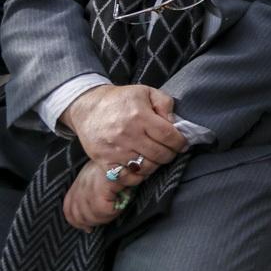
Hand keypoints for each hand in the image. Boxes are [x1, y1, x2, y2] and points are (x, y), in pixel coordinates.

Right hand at [60, 85, 185, 172]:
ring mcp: (114, 150)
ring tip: (156, 157)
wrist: (88, 108)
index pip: (168, 136)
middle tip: (170, 151)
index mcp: (139, 116)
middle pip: (159, 154)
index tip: (182, 144)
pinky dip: (137, 177)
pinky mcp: (103, 161)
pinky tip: (141, 167)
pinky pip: (126, 177)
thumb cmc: (121, 99)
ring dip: (155, 165)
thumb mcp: (146, 92)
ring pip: (145, 167)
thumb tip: (175, 123)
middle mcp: (127, 134)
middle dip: (170, 154)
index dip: (180, 142)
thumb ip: (165, 103)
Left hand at [63, 161, 122, 231]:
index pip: (68, 210)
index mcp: (79, 183)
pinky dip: (115, 210)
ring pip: (92, 217)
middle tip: (108, 216)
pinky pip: (104, 212)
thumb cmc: (121, 165)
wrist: (128, 152)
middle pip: (77, 216)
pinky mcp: (99, 190)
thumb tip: (89, 224)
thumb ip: (93, 194)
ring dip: (108, 216)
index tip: (88, 228)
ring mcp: (87, 188)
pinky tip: (122, 200)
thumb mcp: (102, 177)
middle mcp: (80, 186)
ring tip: (118, 205)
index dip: (77, 222)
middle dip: (93, 222)